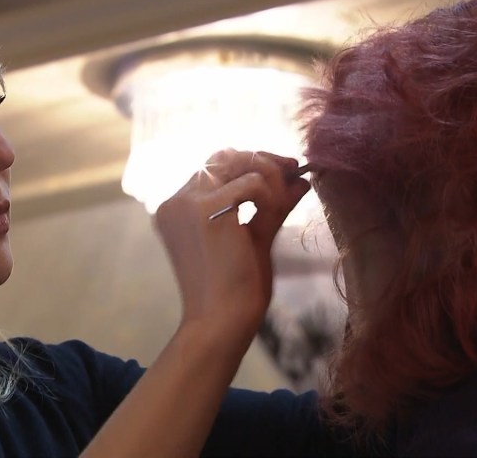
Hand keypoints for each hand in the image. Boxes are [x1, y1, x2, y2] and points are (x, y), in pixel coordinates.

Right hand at [153, 149, 309, 350]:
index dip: (250, 163)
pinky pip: (252, 182)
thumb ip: (272, 206)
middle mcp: (175, 201)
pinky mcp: (205, 209)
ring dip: (271, 177)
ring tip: (284, 203)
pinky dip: (271, 195)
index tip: (285, 171)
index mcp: (177, 210)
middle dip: (263, 160)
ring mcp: (186, 203)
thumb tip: (300, 179)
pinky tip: (273, 216)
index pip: (214, 168)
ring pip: (238, 162)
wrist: (223, 321)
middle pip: (223, 156)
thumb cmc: (235, 290)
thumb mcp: (256, 238)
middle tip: (295, 170)